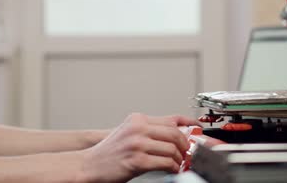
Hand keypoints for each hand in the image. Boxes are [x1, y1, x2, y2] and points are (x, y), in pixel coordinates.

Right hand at [79, 113, 199, 182]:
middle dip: (186, 145)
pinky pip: (165, 162)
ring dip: (180, 158)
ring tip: (178, 164)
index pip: (170, 118)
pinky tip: (171, 169)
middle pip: (174, 132)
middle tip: (187, 153)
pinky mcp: (137, 160)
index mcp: (137, 119)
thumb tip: (174, 135)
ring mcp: (137, 143)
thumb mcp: (129, 134)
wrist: (89, 165)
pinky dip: (173, 167)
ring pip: (172, 148)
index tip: (198, 128)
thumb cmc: (108, 153)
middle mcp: (138, 128)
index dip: (188, 122)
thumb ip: (149, 131)